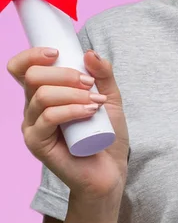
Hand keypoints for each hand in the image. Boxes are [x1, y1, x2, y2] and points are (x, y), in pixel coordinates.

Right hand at [7, 47, 129, 201]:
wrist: (109, 169)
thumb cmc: (106, 133)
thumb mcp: (110, 96)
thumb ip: (103, 74)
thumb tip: (89, 53)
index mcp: (44, 93)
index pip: (23, 68)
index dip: (33, 55)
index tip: (58, 53)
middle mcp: (33, 108)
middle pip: (33, 76)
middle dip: (66, 73)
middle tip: (90, 83)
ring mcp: (33, 126)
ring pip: (42, 96)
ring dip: (73, 93)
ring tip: (96, 102)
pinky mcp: (37, 143)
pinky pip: (48, 118)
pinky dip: (72, 110)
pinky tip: (90, 112)